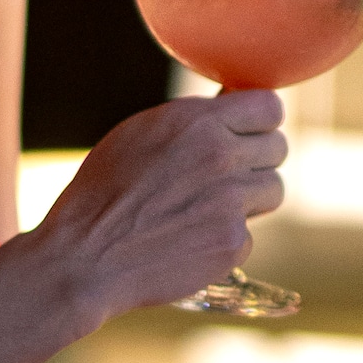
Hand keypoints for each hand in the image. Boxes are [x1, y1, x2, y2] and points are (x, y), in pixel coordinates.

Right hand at [32, 91, 286, 320]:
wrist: (83, 259)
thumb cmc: (103, 193)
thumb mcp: (140, 134)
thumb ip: (192, 120)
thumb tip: (232, 103)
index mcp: (198, 121)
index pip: (269, 107)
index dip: (261, 122)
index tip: (249, 134)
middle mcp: (220, 155)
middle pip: (278, 147)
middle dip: (256, 160)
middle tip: (225, 177)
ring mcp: (230, 200)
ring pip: (273, 190)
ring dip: (249, 199)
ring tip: (206, 209)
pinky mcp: (233, 242)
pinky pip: (249, 233)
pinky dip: (227, 239)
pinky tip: (190, 242)